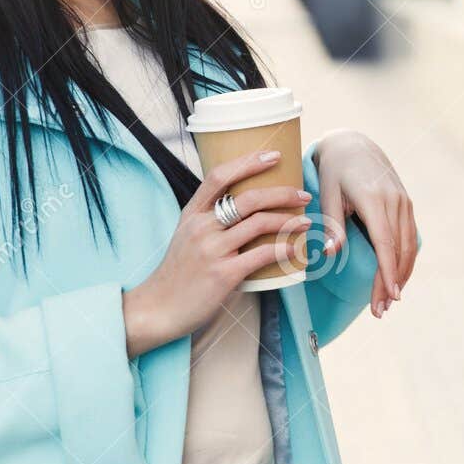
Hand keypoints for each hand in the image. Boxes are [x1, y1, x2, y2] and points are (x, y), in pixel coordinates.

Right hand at [121, 148, 313, 356]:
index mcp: (192, 214)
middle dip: (282, 193)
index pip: (219, 176)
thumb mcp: (187, 236)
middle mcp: (201, 227)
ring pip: (259, 223)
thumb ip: (210, 221)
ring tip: (305, 221)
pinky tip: (294, 247)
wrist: (158, 308)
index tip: (274, 155)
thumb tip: (247, 208)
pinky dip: (283, 248)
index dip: (249, 162)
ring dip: (289, 220)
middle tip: (302, 194)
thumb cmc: (178, 273)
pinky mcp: (223, 274)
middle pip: (248, 198)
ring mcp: (212, 250)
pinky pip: (262, 254)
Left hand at [313, 130, 416, 317]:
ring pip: (408, 246)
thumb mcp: (327, 193)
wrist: (353, 143)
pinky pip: (410, 237)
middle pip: (398, 250)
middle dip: (392, 282)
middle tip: (380, 310)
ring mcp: (404, 202)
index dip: (388, 271)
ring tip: (389, 301)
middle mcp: (395, 201)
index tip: (389, 295)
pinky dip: (405, 260)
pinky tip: (397, 278)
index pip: (385, 242)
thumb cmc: (334, 170)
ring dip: (401, 275)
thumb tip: (331, 253)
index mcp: (374, 198)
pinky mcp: (406, 204)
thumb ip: (332, 223)